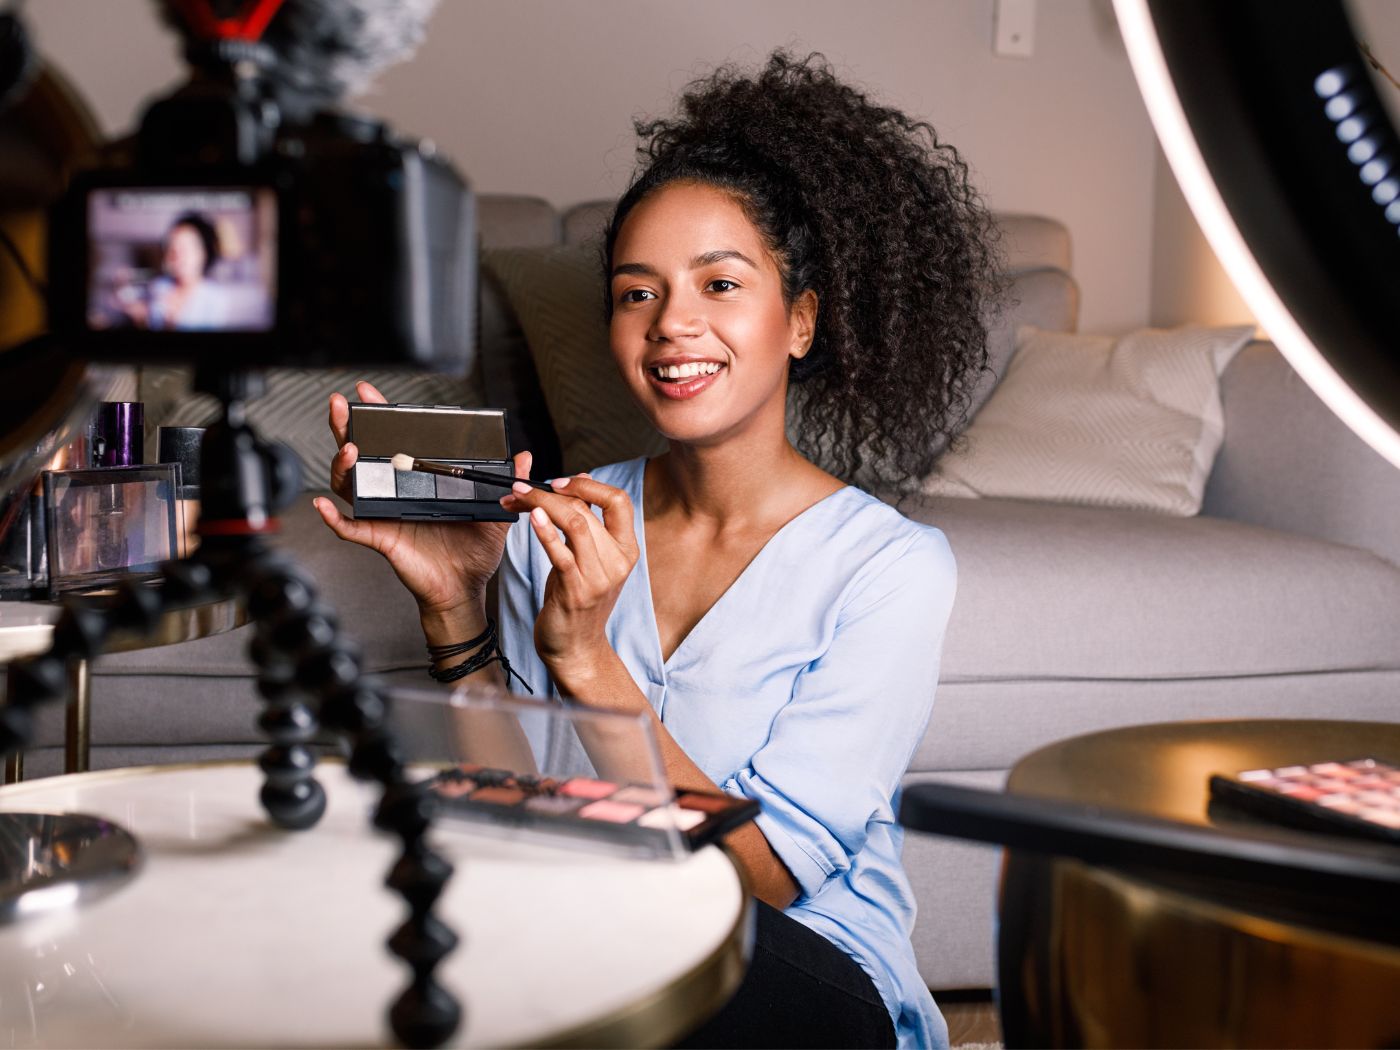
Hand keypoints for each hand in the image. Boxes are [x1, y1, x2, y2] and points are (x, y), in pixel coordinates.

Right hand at [314, 380, 528, 616]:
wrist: (465, 589)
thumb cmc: (473, 554)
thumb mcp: (495, 513)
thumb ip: (508, 484)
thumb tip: (524, 457)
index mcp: (418, 481)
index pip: (394, 442)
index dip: (379, 418)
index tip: (368, 394)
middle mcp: (395, 493)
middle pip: (361, 455)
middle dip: (346, 428)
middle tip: (341, 406)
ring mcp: (384, 515)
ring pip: (350, 486)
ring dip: (343, 466)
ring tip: (348, 449)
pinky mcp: (381, 538)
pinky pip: (351, 529)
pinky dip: (334, 519)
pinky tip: (323, 506)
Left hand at [501, 475, 638, 675]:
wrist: (576, 648)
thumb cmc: (578, 601)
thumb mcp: (590, 558)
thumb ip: (590, 522)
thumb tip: (584, 480)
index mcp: (626, 549)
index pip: (619, 501)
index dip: (588, 485)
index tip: (559, 481)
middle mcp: (618, 561)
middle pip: (587, 509)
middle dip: (548, 493)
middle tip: (520, 488)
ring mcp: (599, 577)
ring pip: (575, 523)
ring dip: (541, 504)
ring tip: (517, 497)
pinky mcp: (576, 591)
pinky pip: (562, 553)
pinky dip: (545, 531)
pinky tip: (531, 518)